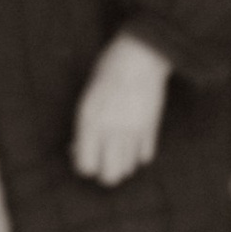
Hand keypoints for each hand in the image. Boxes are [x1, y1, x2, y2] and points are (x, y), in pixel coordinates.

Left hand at [71, 30, 171, 187]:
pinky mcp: (152, 129)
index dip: (84, 165)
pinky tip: (135, 142)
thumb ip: (84, 127)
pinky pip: (145, 157)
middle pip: (109, 177)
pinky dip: (140, 154)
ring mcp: (133, 132)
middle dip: (104, 172)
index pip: (85, 166)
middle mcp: (111, 131)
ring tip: (119, 149)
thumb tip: (78, 149)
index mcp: (90, 122)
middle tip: (103, 159)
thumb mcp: (86, 99)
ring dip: (122, 164)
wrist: (141, 54)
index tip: (86, 155)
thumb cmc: (108, 71)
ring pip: (128, 169)